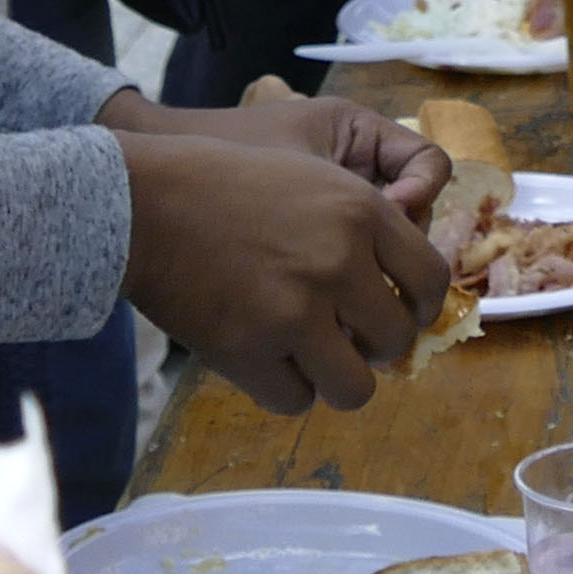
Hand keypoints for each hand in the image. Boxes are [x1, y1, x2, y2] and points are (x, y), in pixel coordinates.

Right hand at [111, 106, 452, 412]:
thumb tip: (399, 288)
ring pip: (355, 387)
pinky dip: (284, 388)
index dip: (419, 306)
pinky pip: (296, 400)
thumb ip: (361, 224)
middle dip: (376, 346)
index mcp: (361, 211)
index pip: (431, 280)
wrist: (141, 202)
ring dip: (337, 380)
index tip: (400, 313)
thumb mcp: (310, 173)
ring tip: (312, 361)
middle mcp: (338, 262)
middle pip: (396, 339)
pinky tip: (265, 361)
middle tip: (346, 337)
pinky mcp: (250, 351)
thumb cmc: (222, 183)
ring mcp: (295, 311)